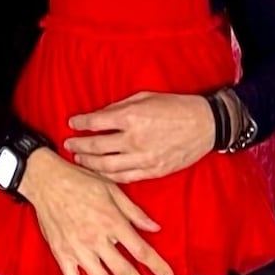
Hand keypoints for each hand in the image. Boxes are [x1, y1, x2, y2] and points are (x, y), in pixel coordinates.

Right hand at [18, 147, 173, 274]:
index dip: (157, 266)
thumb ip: (134, 211)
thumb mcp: (111, 188)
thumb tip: (155, 228)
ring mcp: (78, 249)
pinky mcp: (61, 253)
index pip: (141, 250)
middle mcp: (97, 239)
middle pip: (125, 272)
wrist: (46, 180)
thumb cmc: (80, 180)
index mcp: (112, 221)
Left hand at [65, 91, 214, 182]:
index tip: (71, 123)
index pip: (95, 122)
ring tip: (79, 159)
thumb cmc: (175, 106)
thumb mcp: (144, 98)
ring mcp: (143, 158)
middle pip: (96, 147)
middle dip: (78, 145)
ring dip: (89, 163)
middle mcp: (133, 139)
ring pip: (106, 166)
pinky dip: (108, 176)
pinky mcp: (152, 171)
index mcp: (130, 117)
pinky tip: (99, 172)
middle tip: (69, 144)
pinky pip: (124, 177)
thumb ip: (119, 108)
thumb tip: (99, 116)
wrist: (205, 124)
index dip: (79, 123)